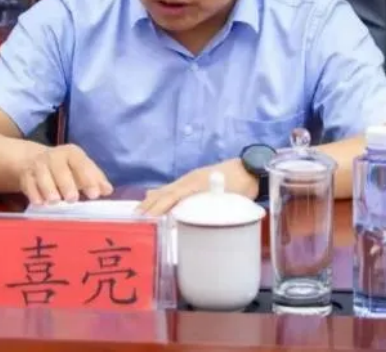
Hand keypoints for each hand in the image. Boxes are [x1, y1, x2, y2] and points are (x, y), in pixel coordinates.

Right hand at [20, 144, 112, 204]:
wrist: (34, 160)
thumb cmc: (66, 169)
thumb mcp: (81, 170)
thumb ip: (95, 180)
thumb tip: (108, 190)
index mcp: (72, 153)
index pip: (81, 164)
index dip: (88, 179)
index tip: (94, 195)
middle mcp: (54, 156)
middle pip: (60, 169)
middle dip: (67, 184)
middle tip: (73, 199)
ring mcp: (38, 165)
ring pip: (43, 176)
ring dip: (49, 189)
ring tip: (56, 201)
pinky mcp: (26, 175)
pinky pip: (29, 184)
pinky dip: (34, 194)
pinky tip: (40, 202)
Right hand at [137, 158, 258, 215]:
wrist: (251, 168)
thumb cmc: (242, 184)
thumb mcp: (231, 198)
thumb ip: (215, 204)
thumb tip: (203, 218)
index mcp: (196, 184)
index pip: (171, 196)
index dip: (158, 208)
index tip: (145, 218)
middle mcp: (189, 180)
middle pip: (165, 193)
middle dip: (149, 205)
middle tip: (134, 218)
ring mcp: (191, 179)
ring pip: (167, 190)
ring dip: (153, 200)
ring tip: (139, 211)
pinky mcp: (194, 181)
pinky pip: (173, 188)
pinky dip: (161, 194)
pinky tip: (154, 197)